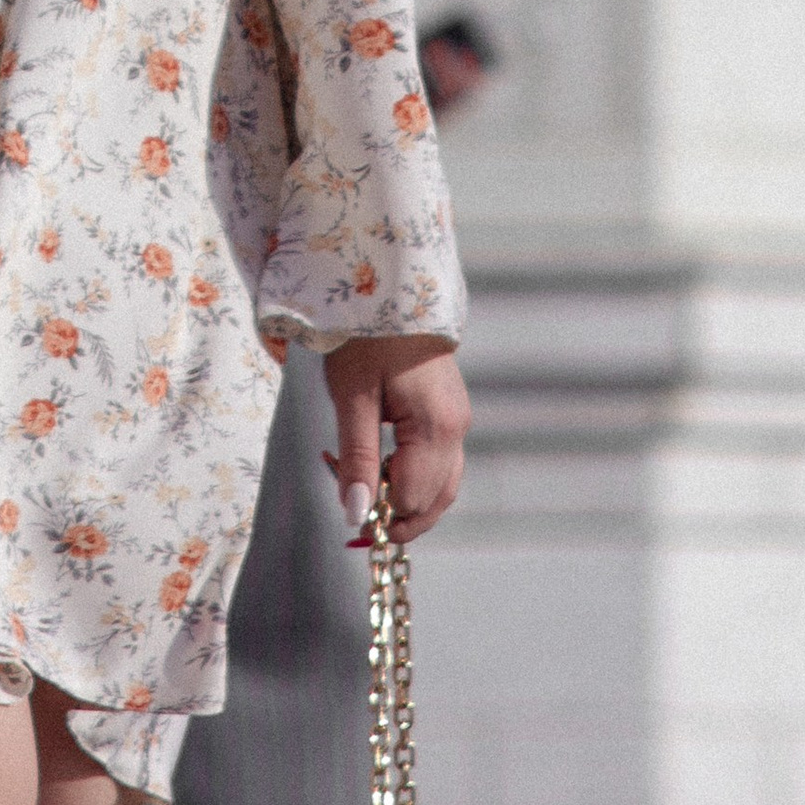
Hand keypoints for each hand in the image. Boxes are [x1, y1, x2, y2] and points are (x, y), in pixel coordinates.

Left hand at [321, 335, 468, 540]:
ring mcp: (459, 420)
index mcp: (437, 428)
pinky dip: (415, 475)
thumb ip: (358, 459)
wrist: (391, 288)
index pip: (413, 499)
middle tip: (357, 514)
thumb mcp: (352, 397)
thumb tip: (357, 515)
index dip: (381, 514)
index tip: (345, 506)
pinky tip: (384, 464)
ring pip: (442, 485)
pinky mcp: (451, 411)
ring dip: (408, 499)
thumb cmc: (366, 338)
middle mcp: (457, 429)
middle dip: (399, 515)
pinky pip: (440, 461)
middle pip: (435, 499)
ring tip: (367, 488)